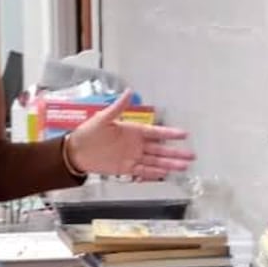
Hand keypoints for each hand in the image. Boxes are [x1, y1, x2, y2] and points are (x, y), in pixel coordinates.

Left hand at [67, 91, 193, 181]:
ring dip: (169, 164)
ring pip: (155, 162)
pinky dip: (153, 173)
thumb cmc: (88, 133)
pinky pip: (143, 172)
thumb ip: (118, 107)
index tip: (184, 134)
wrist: (76, 152)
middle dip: (176, 153)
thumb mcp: (103, 118)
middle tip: (191, 155)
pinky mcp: (125, 168)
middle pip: (160, 150)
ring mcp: (132, 157)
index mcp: (133, 131)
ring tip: (183, 167)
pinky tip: (165, 174)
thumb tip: (129, 92)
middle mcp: (135, 145)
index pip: (156, 133)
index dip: (170, 134)